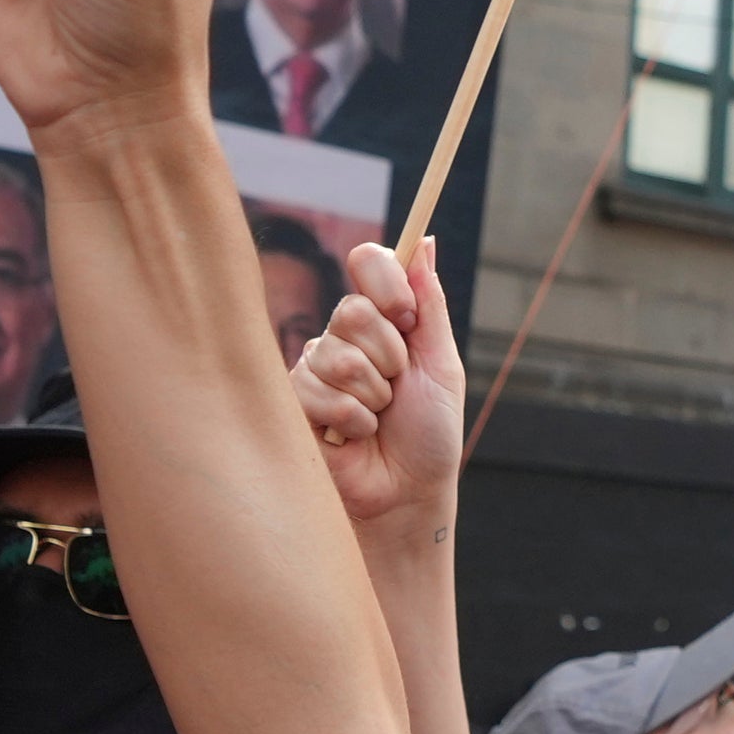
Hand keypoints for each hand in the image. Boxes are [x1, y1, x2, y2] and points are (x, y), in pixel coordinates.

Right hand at [293, 236, 466, 536]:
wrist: (407, 494)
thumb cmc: (429, 435)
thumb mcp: (440, 365)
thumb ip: (429, 303)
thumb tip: (423, 240)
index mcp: (382, 320)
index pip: (368, 262)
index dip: (386, 283)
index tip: (406, 317)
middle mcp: (344, 337)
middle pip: (351, 310)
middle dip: (388, 356)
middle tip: (398, 389)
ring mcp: (315, 368)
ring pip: (335, 354)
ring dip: (371, 395)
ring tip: (377, 419)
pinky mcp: (293, 401)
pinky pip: (315, 390)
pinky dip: (349, 419)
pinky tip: (353, 436)